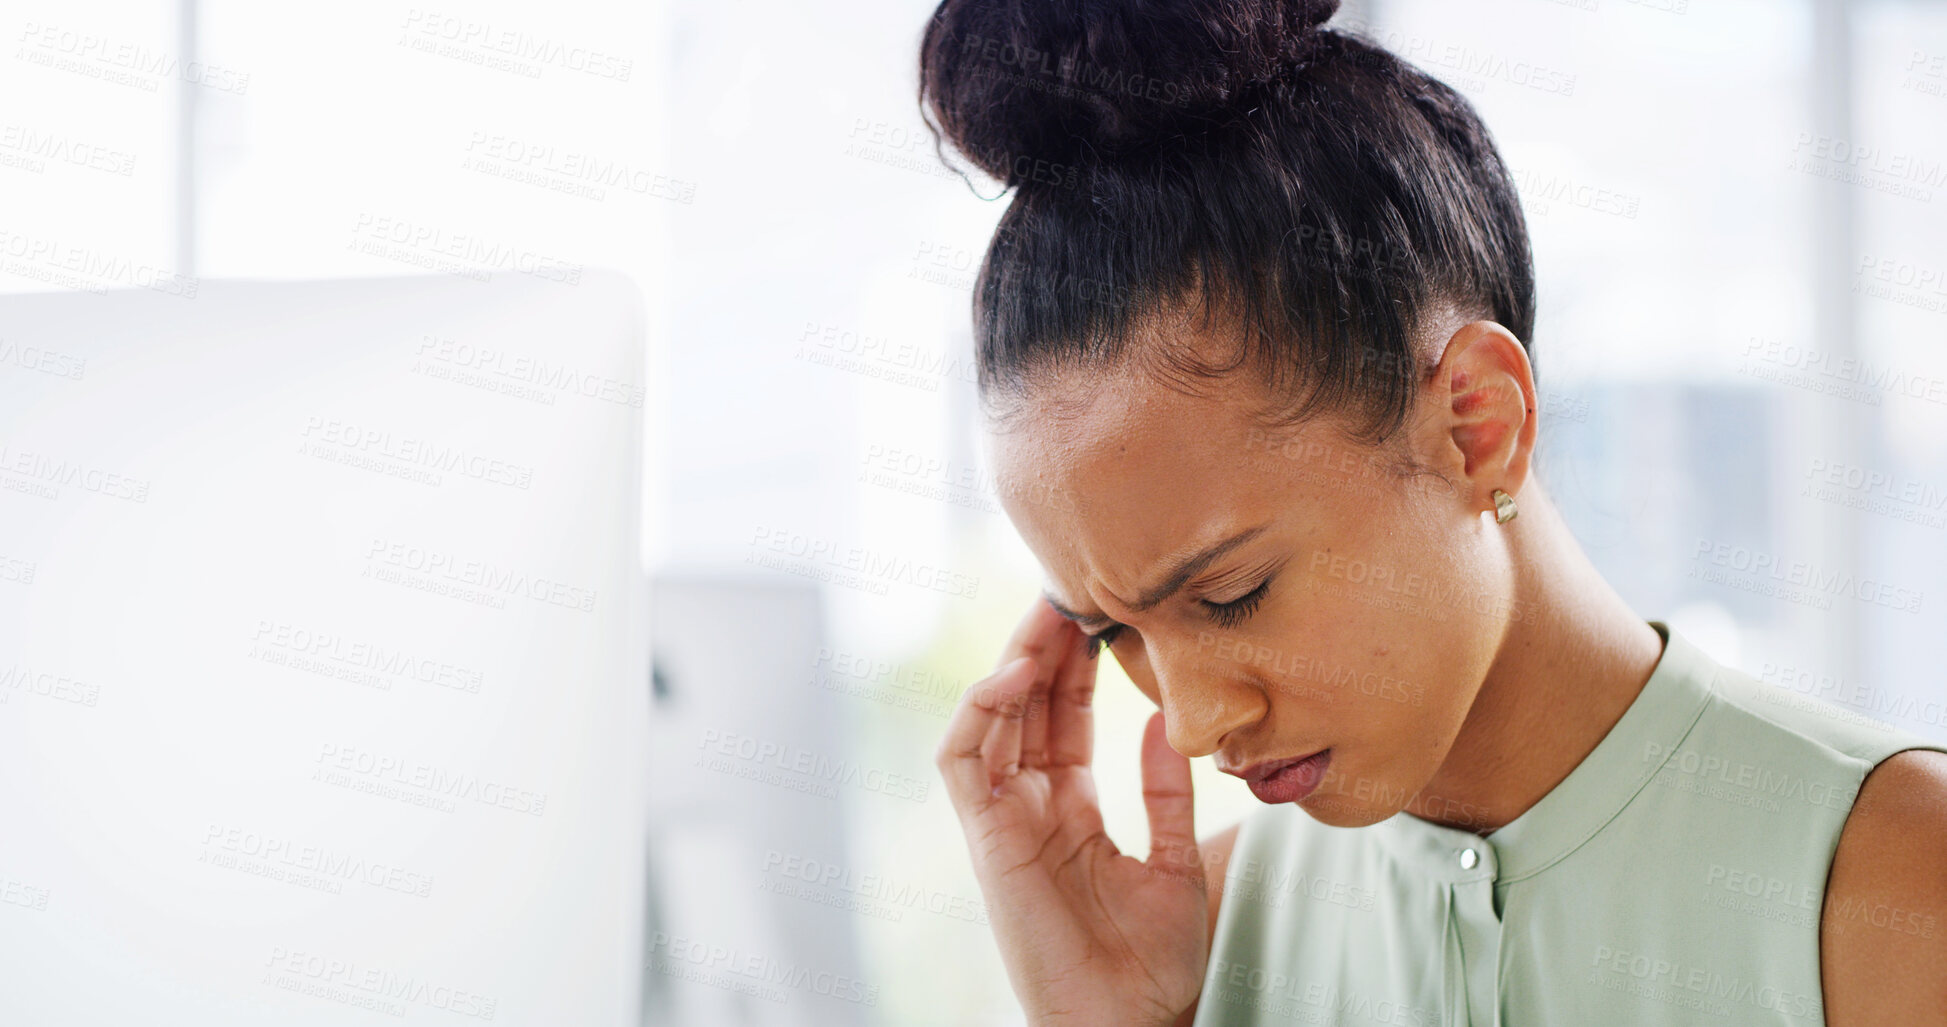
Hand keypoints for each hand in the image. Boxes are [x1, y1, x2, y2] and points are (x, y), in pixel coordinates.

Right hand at [935, 597, 1208, 1026]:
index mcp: (1071, 807)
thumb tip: (1163, 718)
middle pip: (1027, 704)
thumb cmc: (1155, 964)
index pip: (1066, 714)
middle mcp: (1029, 805)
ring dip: (1015, 661)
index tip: (1110, 611)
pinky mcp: (984, 837)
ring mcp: (1002, 819)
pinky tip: (1018, 674)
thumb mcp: (1176, 861)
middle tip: (1077, 586)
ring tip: (1051, 612)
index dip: (1080, 663)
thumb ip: (1167, 791)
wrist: (1130, 1024)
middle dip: (1047, 644)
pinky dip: (981, 712)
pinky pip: (963, 761)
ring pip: (992, 718)